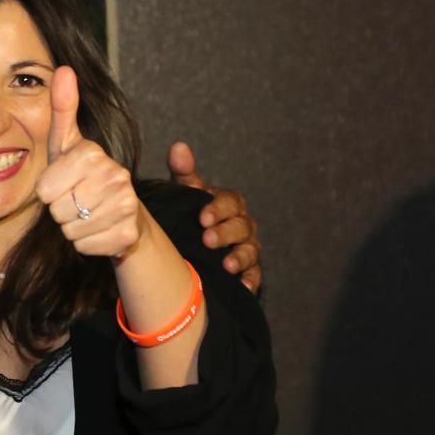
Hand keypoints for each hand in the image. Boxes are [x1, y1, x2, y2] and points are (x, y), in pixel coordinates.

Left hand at [37, 66, 148, 257]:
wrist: (122, 211)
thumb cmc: (84, 174)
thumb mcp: (68, 143)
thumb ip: (62, 108)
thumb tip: (64, 68)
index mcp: (92, 154)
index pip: (43, 189)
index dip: (48, 191)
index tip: (65, 182)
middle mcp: (114, 176)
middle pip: (55, 211)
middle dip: (60, 210)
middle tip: (77, 199)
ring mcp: (125, 206)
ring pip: (70, 230)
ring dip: (72, 227)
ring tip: (88, 212)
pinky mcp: (128, 234)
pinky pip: (85, 246)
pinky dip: (86, 243)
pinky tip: (99, 228)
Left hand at [168, 142, 261, 291]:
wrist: (187, 243)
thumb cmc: (189, 212)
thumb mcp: (184, 193)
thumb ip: (183, 173)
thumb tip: (179, 147)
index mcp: (228, 205)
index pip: (231, 202)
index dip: (219, 209)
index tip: (202, 217)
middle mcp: (241, 225)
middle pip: (242, 226)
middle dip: (226, 233)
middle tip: (207, 240)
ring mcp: (246, 247)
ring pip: (250, 251)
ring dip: (240, 257)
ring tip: (227, 265)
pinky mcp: (247, 271)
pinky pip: (255, 276)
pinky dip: (251, 281)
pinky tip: (243, 286)